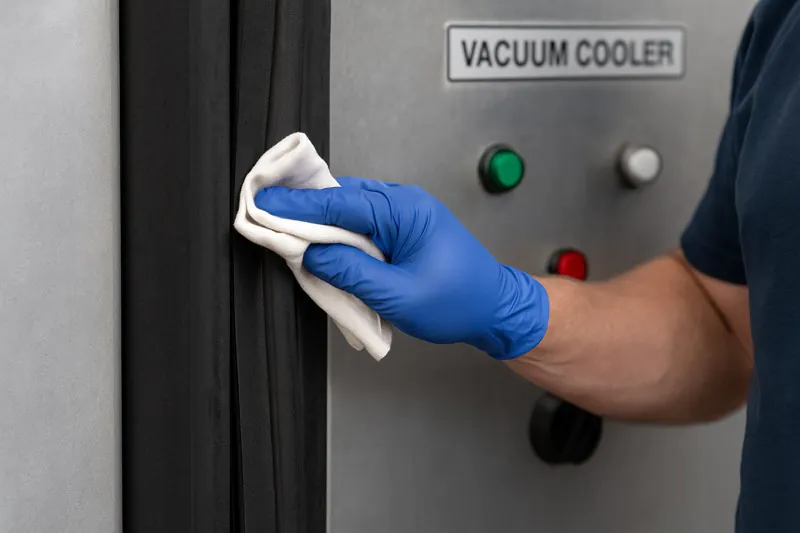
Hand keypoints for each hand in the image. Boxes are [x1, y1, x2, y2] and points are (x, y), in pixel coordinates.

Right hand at [254, 177, 549, 359]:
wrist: (494, 307)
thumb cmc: (458, 302)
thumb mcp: (398, 295)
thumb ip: (349, 272)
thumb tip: (309, 253)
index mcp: (405, 211)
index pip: (338, 204)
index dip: (295, 207)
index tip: (261, 206)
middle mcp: (403, 202)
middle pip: (340, 198)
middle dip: (301, 208)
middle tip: (262, 214)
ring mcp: (403, 211)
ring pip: (348, 208)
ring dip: (318, 220)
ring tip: (284, 229)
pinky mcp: (402, 226)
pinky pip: (361, 220)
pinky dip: (338, 229)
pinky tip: (321, 242)